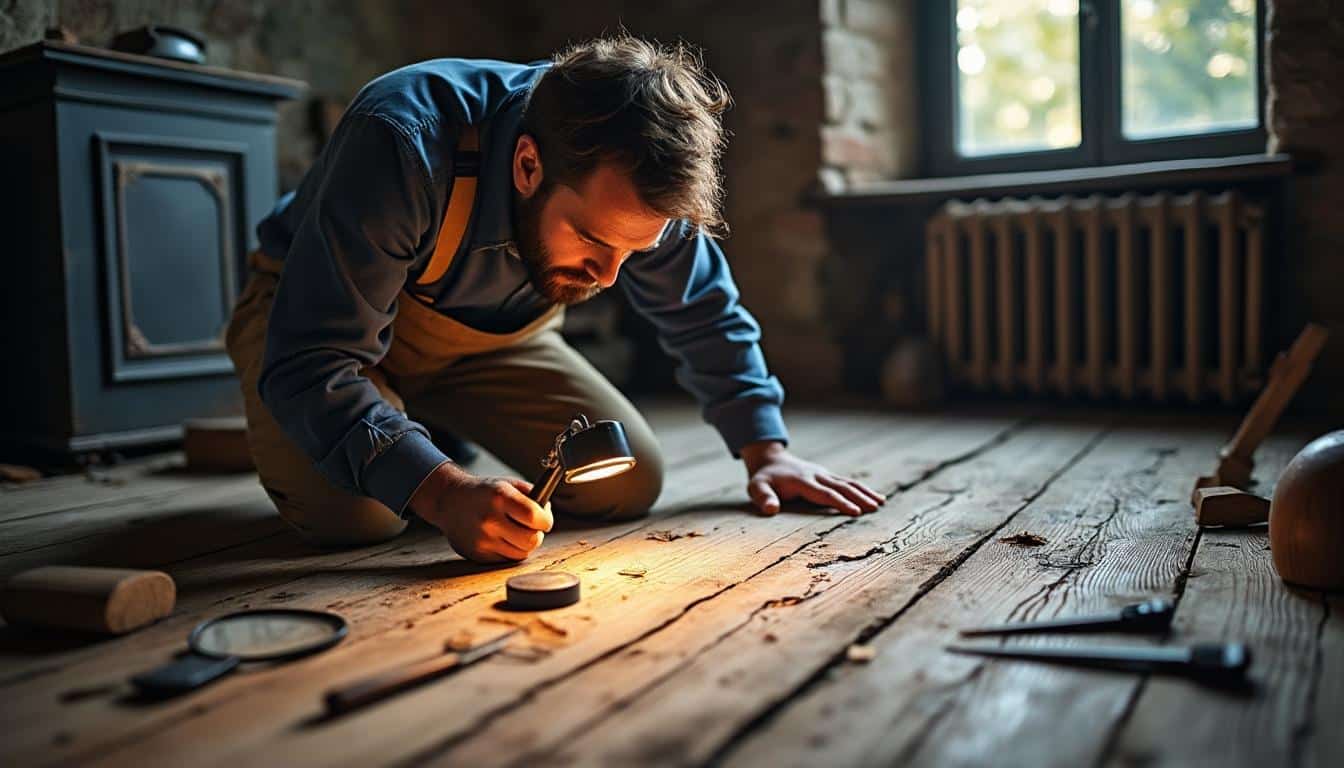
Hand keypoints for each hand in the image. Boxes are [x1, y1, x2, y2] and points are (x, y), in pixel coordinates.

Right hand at [410, 463, 552, 562]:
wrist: (449, 501)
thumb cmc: (484, 492)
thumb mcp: (508, 484)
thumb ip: (532, 496)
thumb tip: (548, 513)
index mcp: (500, 497)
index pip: (536, 517)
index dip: (546, 520)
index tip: (545, 520)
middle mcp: (490, 520)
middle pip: (532, 540)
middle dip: (537, 534)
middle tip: (531, 528)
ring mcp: (483, 540)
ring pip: (521, 553)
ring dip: (524, 544)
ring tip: (516, 532)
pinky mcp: (478, 554)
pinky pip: (507, 559)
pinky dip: (510, 550)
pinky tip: (502, 538)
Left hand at [740, 441, 884, 516]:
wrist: (770, 459)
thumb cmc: (763, 479)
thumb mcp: (756, 487)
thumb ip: (763, 498)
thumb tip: (771, 510)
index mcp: (801, 481)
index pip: (823, 493)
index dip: (840, 503)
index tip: (856, 512)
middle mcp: (816, 475)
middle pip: (841, 487)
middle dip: (859, 497)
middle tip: (876, 508)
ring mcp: (823, 474)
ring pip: (847, 482)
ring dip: (865, 492)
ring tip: (881, 503)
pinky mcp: (827, 476)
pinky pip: (847, 482)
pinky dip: (862, 489)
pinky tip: (876, 497)